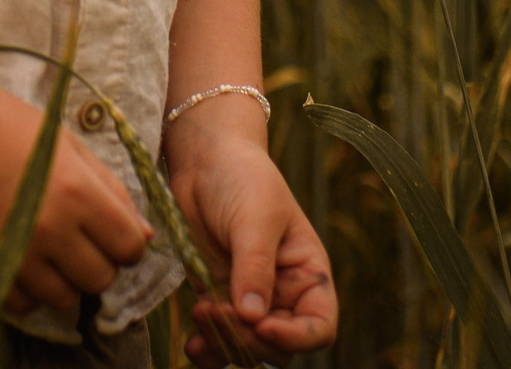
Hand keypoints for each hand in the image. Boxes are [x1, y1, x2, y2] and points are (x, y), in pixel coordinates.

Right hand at [0, 83, 151, 315]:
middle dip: (100, 263)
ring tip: (52, 248)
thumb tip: (145, 237)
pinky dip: (30, 289)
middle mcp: (50, 228)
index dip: (128, 242)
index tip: (113, 232)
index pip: (130, 247)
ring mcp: (16, 251)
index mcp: (78, 193)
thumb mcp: (75, 150)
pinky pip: (24, 303)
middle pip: (101, 279)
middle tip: (82, 239)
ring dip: (66, 279)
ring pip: (66, 298)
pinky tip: (25, 259)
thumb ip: (113, 192)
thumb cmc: (20, 130)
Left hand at [167, 99, 336, 363]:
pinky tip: (192, 344)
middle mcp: (283, 294)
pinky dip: (208, 349)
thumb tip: (252, 316)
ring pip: (246, 347)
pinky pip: (219, 338)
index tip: (262, 325)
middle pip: (277, 344)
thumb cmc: (243, 178)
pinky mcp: (218, 298)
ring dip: (225, 344)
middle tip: (217, 311)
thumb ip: (254, 266)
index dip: (296, 337)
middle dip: (249, 338)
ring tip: (200, 317)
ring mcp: (248, 300)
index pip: (318, 326)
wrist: (204, 161)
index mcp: (307, 275)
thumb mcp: (255, 216)